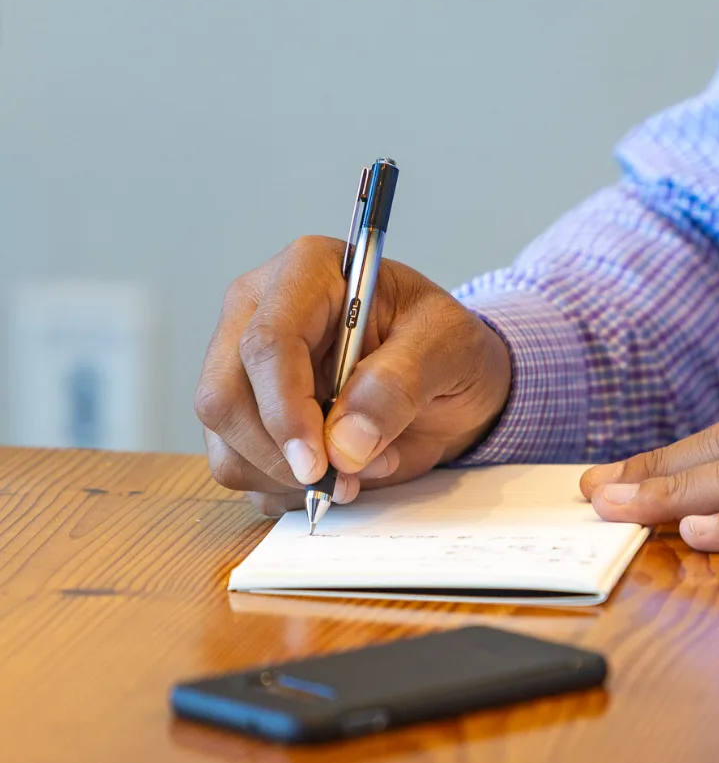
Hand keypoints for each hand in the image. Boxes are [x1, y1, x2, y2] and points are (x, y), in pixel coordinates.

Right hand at [195, 236, 512, 514]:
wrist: (447, 380)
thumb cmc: (445, 345)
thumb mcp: (449, 346)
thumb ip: (401, 383)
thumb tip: (344, 441)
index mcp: (307, 272)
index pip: (267, 342)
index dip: (286, 409)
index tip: (319, 462)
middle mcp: (257, 312)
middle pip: (224, 397)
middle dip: (282, 454)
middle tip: (348, 478)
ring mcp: (241, 366)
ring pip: (225, 442)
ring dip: (289, 478)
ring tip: (360, 469)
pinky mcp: (243, 416)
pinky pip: (239, 469)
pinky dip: (285, 490)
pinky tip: (335, 474)